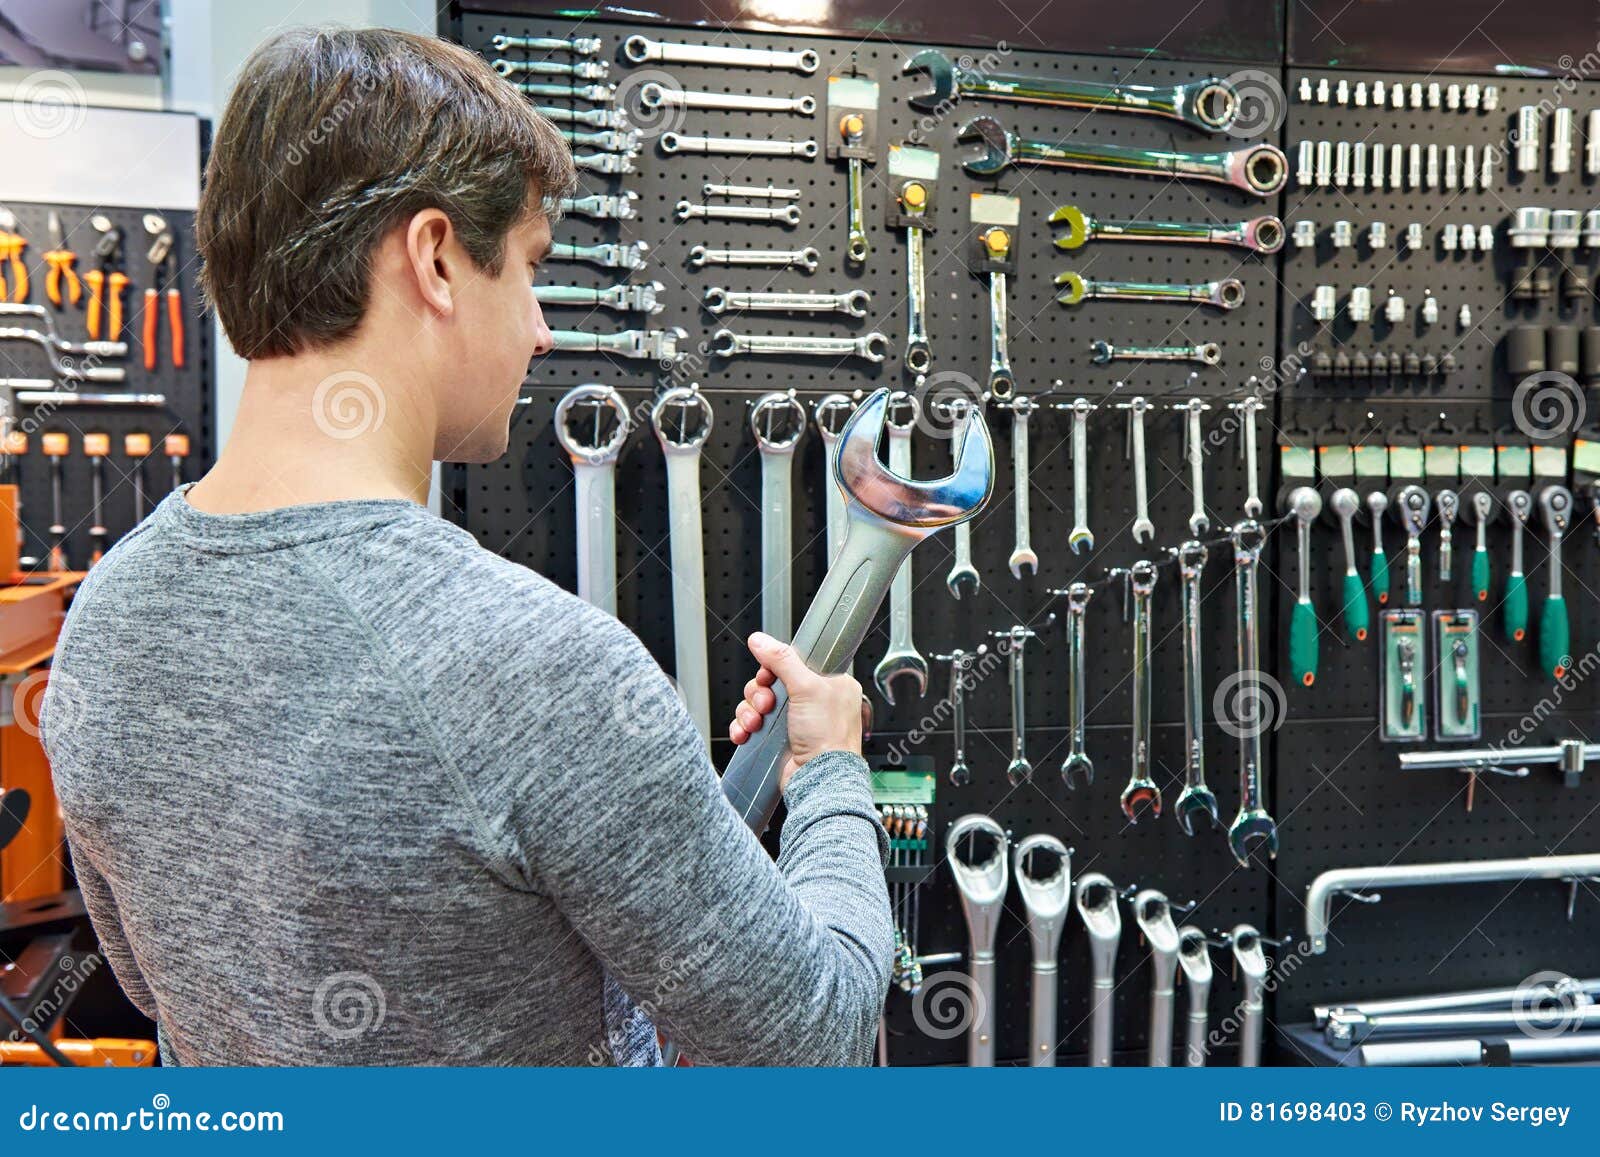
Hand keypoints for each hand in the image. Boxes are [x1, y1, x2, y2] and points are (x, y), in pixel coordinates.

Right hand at [729, 632, 862, 790]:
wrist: (819, 780)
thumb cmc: (828, 739)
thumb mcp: (807, 688)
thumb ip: (782, 659)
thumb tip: (761, 640)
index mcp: (830, 682)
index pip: (794, 661)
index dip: (776, 666)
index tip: (770, 674)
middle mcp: (813, 700)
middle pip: (770, 681)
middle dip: (759, 692)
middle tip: (766, 704)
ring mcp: (795, 720)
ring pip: (758, 703)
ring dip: (749, 711)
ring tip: (756, 722)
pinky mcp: (779, 738)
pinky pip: (752, 724)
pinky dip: (744, 727)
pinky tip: (745, 733)